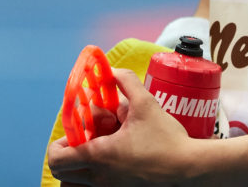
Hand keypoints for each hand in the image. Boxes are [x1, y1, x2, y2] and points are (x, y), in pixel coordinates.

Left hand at [48, 69, 193, 185]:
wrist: (191, 169)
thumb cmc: (168, 140)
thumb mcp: (146, 104)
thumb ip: (126, 82)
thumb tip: (111, 71)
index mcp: (100, 156)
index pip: (57, 158)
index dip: (59, 144)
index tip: (74, 134)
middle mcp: (100, 178)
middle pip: (62, 176)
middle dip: (67, 158)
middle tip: (83, 145)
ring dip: (77, 173)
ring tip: (94, 158)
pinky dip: (92, 181)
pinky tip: (111, 167)